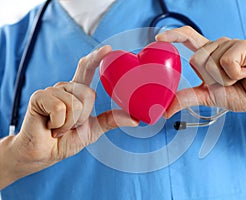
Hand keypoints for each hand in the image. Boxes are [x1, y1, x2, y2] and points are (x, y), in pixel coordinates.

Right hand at [8, 46, 137, 183]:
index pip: (86, 69)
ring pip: (75, 104)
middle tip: (70, 127)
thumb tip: (136, 119)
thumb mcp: (93, 130)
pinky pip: (61, 109)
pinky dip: (59, 125)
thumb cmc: (66, 140)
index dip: (96, 57)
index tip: (108, 49)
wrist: (43, 154)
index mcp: (77, 91)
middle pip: (88, 94)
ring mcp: (51, 90)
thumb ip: (111, 120)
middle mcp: (64, 87)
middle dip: (83, 117)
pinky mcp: (39, 97)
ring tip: (58, 127)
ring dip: (70, 123)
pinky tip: (50, 127)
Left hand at [156, 26, 245, 118]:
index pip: (187, 38)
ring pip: (211, 62)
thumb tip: (165, 111)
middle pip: (197, 59)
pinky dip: (235, 75)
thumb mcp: (207, 96)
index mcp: (207, 55)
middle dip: (210, 79)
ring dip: (224, 79)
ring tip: (239, 79)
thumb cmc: (237, 94)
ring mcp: (230, 44)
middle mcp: (217, 45)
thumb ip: (187, 98)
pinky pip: (227, 62)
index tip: (158, 40)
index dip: (173, 36)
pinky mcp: (243, 46)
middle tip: (228, 83)